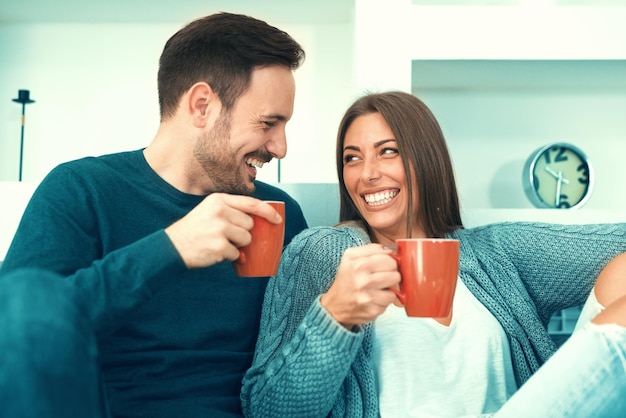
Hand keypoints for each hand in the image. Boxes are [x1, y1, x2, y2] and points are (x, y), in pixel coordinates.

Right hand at [164, 194, 281, 268]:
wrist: (172, 246)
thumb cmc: (194, 230)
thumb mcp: (210, 211)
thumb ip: (230, 210)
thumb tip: (258, 219)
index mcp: (219, 200)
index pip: (251, 203)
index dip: (267, 212)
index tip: (277, 219)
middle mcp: (220, 212)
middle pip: (250, 224)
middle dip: (243, 233)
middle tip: (226, 235)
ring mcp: (220, 229)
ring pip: (246, 239)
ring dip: (237, 245)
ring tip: (219, 243)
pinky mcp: (220, 246)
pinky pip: (236, 254)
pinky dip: (229, 257)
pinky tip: (214, 252)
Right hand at [320, 244, 399, 328]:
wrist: (334, 305)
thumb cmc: (346, 279)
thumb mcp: (351, 257)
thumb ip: (372, 249)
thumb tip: (393, 249)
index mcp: (358, 264)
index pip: (389, 260)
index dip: (388, 263)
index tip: (382, 266)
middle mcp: (363, 280)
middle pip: (395, 274)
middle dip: (390, 276)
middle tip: (380, 278)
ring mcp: (368, 297)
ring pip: (394, 290)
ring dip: (388, 290)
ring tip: (376, 289)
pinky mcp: (372, 310)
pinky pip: (389, 303)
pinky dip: (383, 301)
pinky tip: (373, 299)